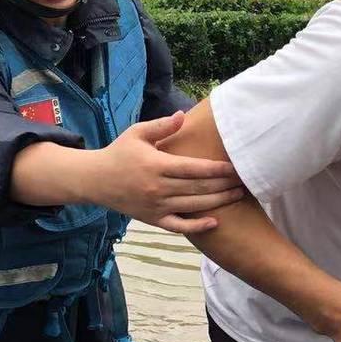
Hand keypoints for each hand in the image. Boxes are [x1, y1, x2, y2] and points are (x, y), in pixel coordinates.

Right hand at [94, 112, 243, 233]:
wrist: (95, 180)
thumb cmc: (119, 153)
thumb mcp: (137, 133)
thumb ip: (162, 126)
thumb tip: (183, 114)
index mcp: (156, 165)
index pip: (193, 169)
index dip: (216, 169)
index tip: (234, 167)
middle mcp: (158, 188)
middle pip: (198, 189)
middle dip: (224, 185)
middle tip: (245, 180)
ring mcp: (156, 206)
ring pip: (193, 207)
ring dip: (218, 202)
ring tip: (238, 195)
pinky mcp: (153, 219)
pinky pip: (178, 226)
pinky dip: (197, 227)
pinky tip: (214, 222)